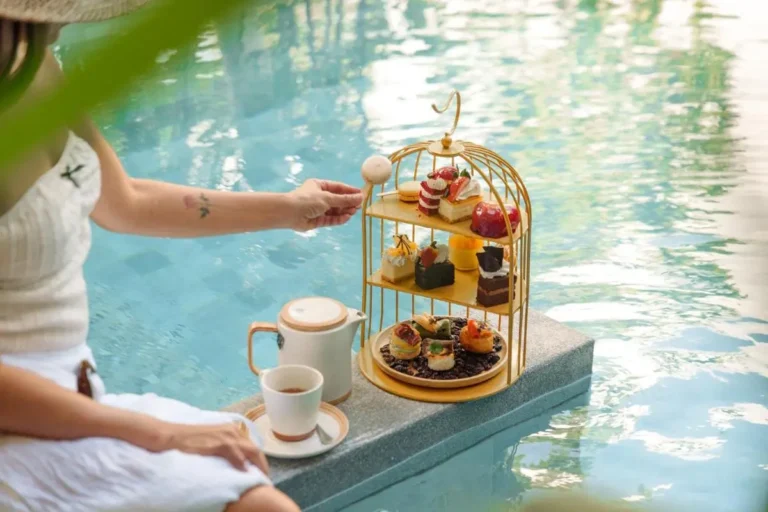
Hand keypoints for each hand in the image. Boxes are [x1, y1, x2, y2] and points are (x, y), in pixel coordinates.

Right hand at [150, 421, 268, 473]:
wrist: (172, 436)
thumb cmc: (190, 441)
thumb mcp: (212, 441)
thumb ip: (226, 448)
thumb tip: (237, 462)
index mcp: (232, 430)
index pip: (252, 447)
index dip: (259, 461)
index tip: (262, 473)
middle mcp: (233, 431)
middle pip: (255, 450)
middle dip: (262, 465)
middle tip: (265, 480)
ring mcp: (227, 435)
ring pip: (250, 451)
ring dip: (257, 466)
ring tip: (260, 480)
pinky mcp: (219, 442)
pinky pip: (236, 453)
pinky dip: (242, 463)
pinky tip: (245, 472)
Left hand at [285, 179, 362, 230]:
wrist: (289, 213)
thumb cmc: (307, 200)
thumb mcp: (328, 198)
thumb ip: (345, 199)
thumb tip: (360, 197)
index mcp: (319, 186)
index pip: (338, 187)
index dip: (350, 191)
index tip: (361, 194)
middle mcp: (318, 197)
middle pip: (337, 200)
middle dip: (348, 203)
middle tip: (359, 206)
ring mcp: (317, 209)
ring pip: (334, 210)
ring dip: (344, 211)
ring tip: (354, 212)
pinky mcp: (316, 221)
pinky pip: (330, 219)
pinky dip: (338, 219)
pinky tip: (346, 218)